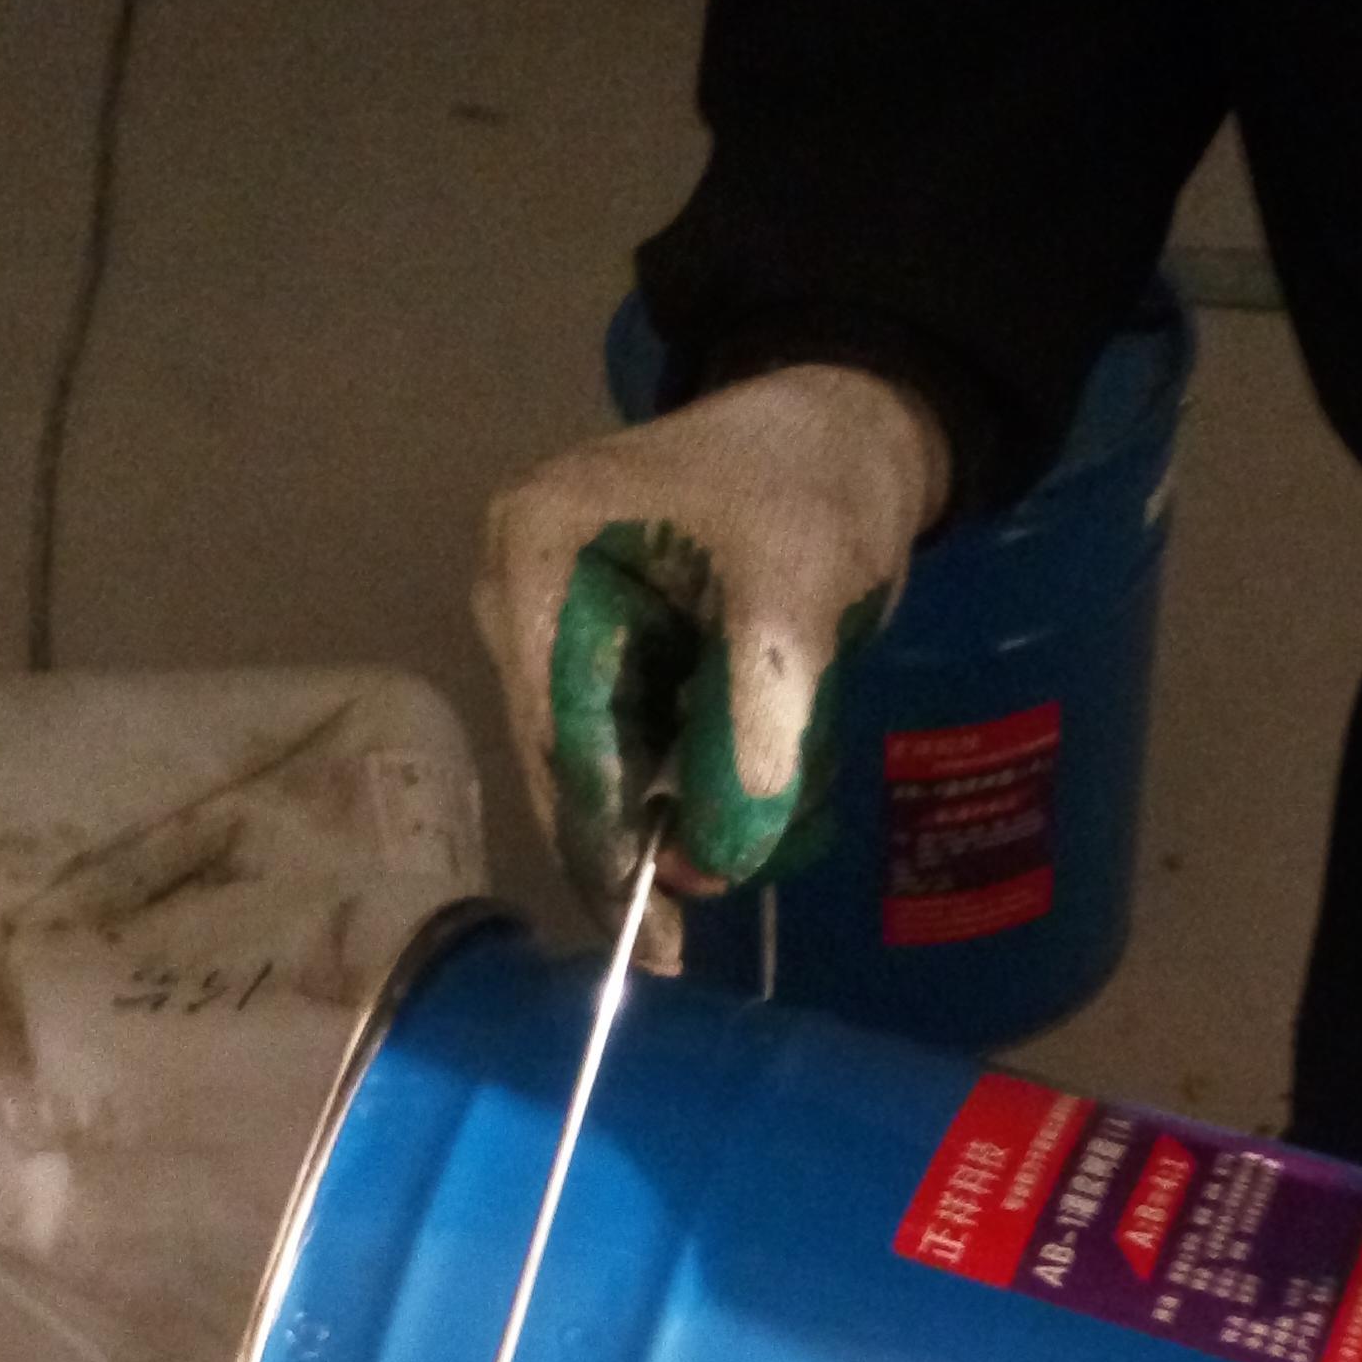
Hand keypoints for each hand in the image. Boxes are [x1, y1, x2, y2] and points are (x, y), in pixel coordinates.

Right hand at [474, 362, 947, 963]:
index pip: (559, 730)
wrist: (840, 427)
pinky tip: (741, 800)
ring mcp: (557, 627)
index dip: (604, 837)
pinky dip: (688, 782)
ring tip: (747, 839)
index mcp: (539, 556)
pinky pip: (635, 746)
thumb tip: (717, 859)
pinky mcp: (603, 653)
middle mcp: (522, 597)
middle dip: (636, 838)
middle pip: (568, 760)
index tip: (650, 933)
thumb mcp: (794, 593)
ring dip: (671, 814)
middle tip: (689, 935)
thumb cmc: (810, 483)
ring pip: (605, 765)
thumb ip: (757, 717)